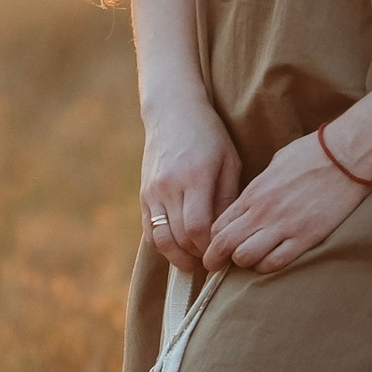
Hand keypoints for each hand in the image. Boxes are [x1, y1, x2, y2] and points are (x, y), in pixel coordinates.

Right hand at [139, 113, 241, 272]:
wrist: (172, 112)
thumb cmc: (209, 135)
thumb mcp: (228, 161)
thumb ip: (227, 199)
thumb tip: (227, 234)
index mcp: (194, 177)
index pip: (198, 228)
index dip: (211, 248)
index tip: (225, 252)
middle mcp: (169, 186)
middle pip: (179, 238)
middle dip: (198, 256)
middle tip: (214, 260)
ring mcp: (152, 191)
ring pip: (161, 240)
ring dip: (178, 256)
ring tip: (195, 260)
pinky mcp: (144, 194)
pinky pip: (149, 231)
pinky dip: (163, 245)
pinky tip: (179, 247)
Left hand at [203, 126, 371, 272]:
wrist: (346, 155)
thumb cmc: (312, 154)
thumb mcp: (275, 164)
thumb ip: (259, 187)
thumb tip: (250, 202)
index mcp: (254, 191)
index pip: (218, 224)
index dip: (211, 240)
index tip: (213, 247)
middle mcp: (263, 210)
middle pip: (225, 243)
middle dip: (216, 258)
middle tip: (216, 266)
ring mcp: (284, 225)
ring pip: (246, 257)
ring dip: (244, 262)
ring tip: (249, 262)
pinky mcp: (306, 237)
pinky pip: (276, 262)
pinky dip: (268, 266)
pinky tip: (270, 261)